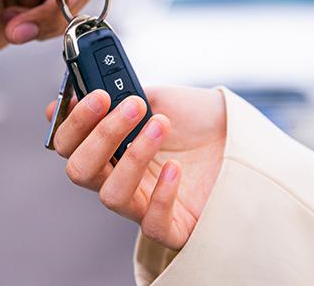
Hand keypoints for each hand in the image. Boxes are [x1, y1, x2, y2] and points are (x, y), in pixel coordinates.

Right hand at [45, 86, 225, 249]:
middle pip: (80, 171)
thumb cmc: (200, 120)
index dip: (72, 122)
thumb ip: (120, 93)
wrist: (244, 133)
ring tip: (161, 126)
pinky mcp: (173, 226)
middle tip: (131, 106)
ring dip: (134, 157)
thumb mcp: (158, 97)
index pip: (69, 144)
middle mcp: (120, 176)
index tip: (94, 96)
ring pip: (111, 196)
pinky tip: (177, 168)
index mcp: (109, 147)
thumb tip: (81, 88)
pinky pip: (152, 224)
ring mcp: (144, 203)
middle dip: (101, 135)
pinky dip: (162, 195)